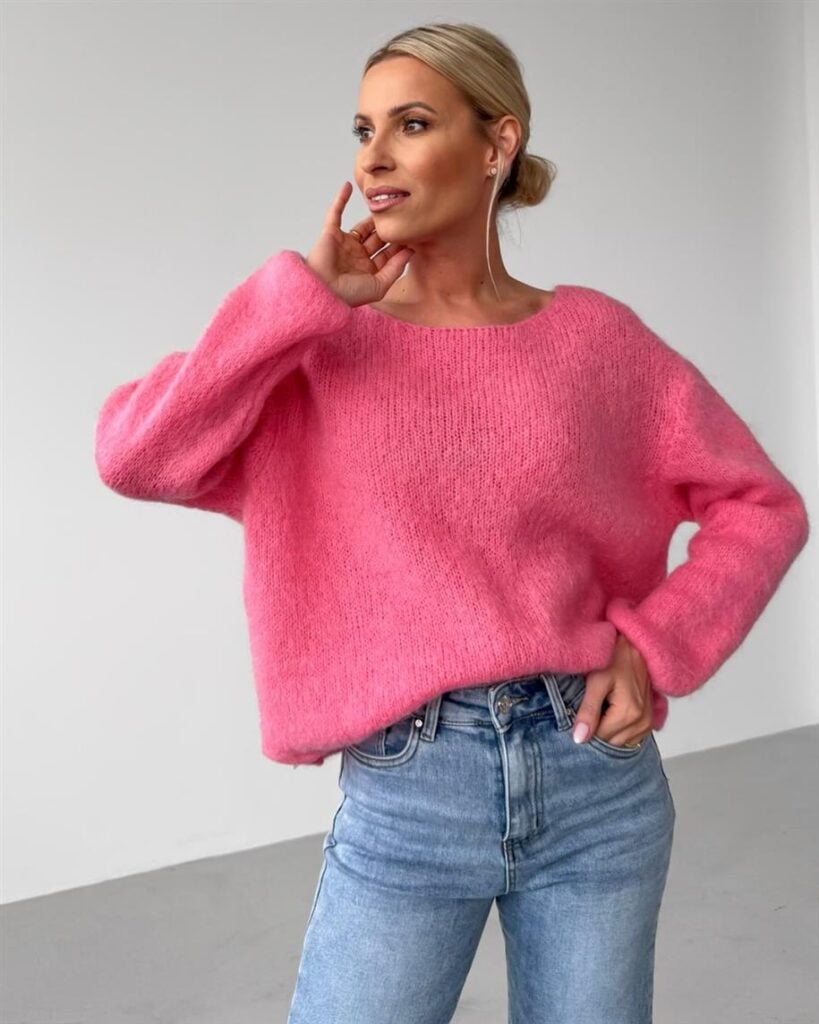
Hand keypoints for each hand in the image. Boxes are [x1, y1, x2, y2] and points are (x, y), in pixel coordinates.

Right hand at [304, 181, 414, 307]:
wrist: (323, 291)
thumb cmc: (349, 294)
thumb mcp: (379, 286)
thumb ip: (395, 269)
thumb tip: (410, 251)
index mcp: (368, 270)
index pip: (388, 254)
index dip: (400, 245)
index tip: (415, 234)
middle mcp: (357, 257)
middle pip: (378, 238)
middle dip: (390, 230)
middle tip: (405, 215)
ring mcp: (345, 244)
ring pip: (363, 226)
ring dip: (374, 217)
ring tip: (388, 204)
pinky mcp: (331, 234)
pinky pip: (336, 213)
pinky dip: (341, 200)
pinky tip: (349, 186)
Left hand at [572, 633, 652, 747]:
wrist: (634, 645)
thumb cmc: (614, 657)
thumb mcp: (596, 681)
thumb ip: (588, 711)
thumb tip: (580, 739)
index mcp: (629, 714)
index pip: (600, 739)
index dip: (586, 729)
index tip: (579, 715)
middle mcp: (642, 722)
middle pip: (611, 742)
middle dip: (598, 730)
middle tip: (590, 708)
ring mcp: (648, 722)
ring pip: (621, 742)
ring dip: (609, 730)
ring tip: (602, 708)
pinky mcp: (649, 720)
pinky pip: (631, 736)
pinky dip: (619, 729)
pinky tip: (612, 712)